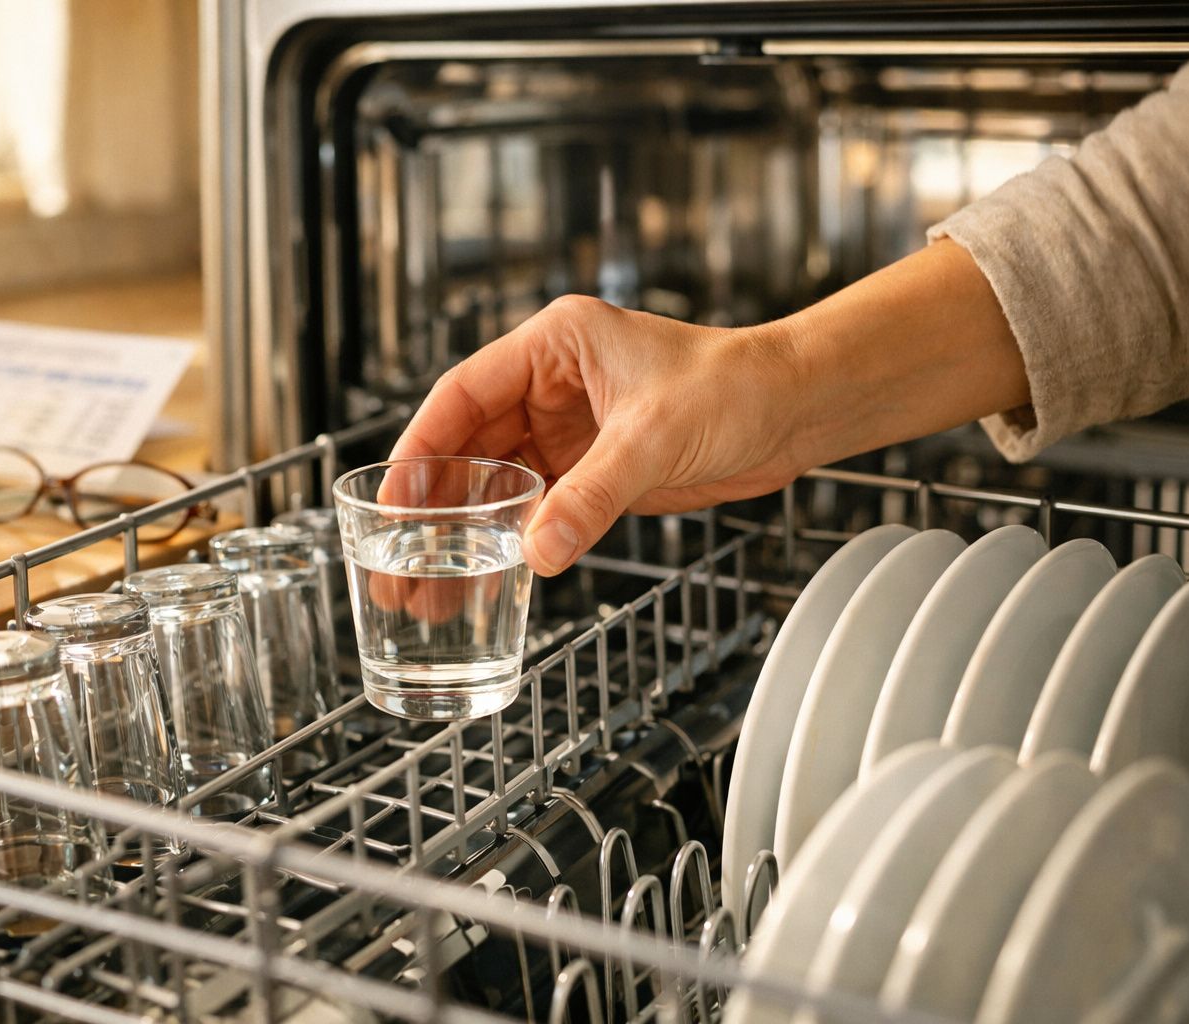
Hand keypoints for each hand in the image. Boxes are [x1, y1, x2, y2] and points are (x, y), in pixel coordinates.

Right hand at [389, 295, 809, 575]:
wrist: (797, 408)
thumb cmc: (738, 384)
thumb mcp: (653, 437)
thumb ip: (592, 495)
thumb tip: (538, 551)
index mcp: (554, 346)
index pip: (463, 395)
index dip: (420, 448)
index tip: (391, 498)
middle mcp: (551, 384)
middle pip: (469, 446)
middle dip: (433, 506)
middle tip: (398, 560)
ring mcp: (568, 430)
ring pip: (496, 484)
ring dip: (465, 532)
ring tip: (430, 584)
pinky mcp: (591, 470)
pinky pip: (535, 508)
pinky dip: (511, 541)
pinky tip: (488, 573)